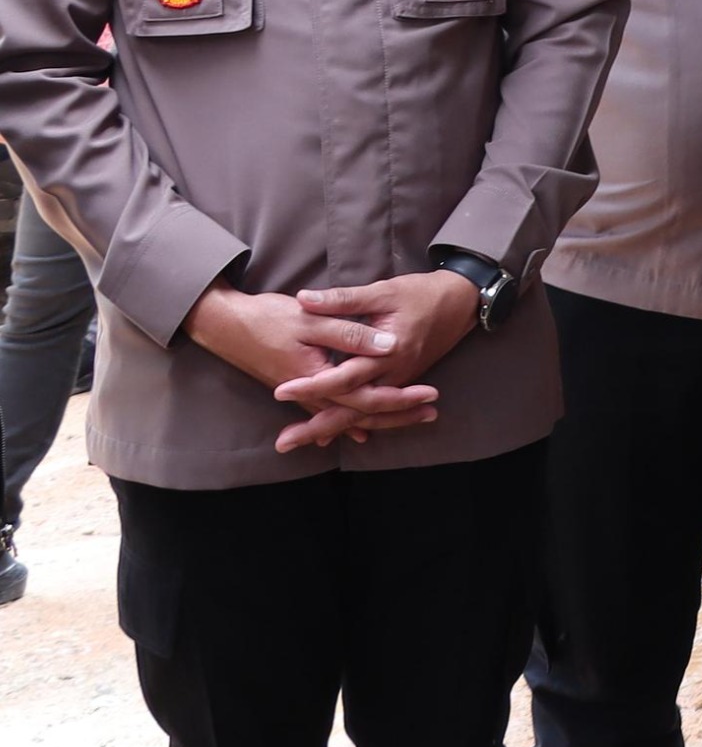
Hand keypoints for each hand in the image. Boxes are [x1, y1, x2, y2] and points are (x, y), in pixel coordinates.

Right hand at [184, 285, 441, 453]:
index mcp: (317, 377)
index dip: (400, 398)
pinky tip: (361, 429)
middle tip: (431, 412)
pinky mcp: (296, 389)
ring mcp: (302, 394)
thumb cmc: (267, 317)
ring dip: (378, 418)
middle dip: (397, 415)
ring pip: (345, 416)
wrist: (223, 324)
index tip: (430, 395)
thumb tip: (388, 346)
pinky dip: (348, 419)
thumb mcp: (311, 319)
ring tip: (411, 418)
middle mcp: (310, 393)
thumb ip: (350, 333)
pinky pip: (328, 411)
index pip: (366, 397)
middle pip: (360, 414)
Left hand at [287, 270, 476, 451]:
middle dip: (318, 426)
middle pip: (353, 409)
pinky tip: (332, 431)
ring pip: (364, 414)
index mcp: (388, 352)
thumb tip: (303, 299)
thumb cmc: (421, 294)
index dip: (313, 385)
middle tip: (283, 442)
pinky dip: (353, 422)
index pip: (345, 377)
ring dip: (332, 429)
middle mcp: (394, 374)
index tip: (282, 391)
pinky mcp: (400, 381)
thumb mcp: (383, 291)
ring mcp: (399, 381)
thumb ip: (343, 299)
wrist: (461, 302)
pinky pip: (374, 409)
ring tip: (299, 441)